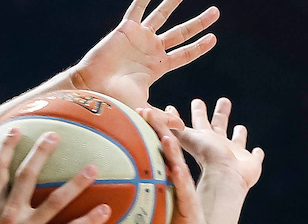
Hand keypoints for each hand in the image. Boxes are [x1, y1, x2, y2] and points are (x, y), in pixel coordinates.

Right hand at [0, 130, 110, 223]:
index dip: (5, 148)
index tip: (15, 130)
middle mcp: (9, 216)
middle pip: (27, 176)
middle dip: (40, 152)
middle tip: (55, 135)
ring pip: (56, 199)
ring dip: (76, 182)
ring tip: (92, 168)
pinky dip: (90, 219)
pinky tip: (106, 210)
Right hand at [73, 0, 218, 110]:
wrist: (92, 88)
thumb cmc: (114, 101)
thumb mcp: (143, 108)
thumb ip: (162, 116)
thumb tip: (182, 127)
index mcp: (157, 67)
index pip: (184, 54)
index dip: (199, 47)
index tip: (213, 39)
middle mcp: (151, 50)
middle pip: (181, 34)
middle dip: (198, 23)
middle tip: (216, 13)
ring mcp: (139, 38)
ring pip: (161, 16)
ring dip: (173, 3)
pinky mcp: (125, 29)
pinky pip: (136, 8)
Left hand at [140, 107, 220, 223]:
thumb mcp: (149, 217)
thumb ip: (133, 206)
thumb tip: (104, 204)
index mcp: (170, 181)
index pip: (158, 151)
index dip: (148, 132)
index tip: (134, 115)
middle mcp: (179, 181)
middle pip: (169, 149)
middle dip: (159, 127)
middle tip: (144, 108)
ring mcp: (187, 192)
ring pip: (178, 162)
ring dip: (170, 145)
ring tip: (161, 126)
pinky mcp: (192, 207)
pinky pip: (185, 188)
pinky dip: (179, 175)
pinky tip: (175, 164)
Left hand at [171, 97, 264, 188]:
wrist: (226, 176)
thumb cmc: (206, 157)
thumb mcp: (185, 137)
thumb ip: (168, 126)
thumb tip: (145, 111)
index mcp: (205, 140)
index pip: (200, 121)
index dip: (198, 112)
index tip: (196, 102)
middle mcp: (220, 146)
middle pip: (219, 126)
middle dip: (220, 114)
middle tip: (223, 100)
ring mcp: (235, 156)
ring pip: (238, 141)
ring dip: (239, 135)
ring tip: (240, 127)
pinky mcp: (250, 163)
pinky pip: (255, 158)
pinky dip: (256, 155)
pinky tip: (258, 152)